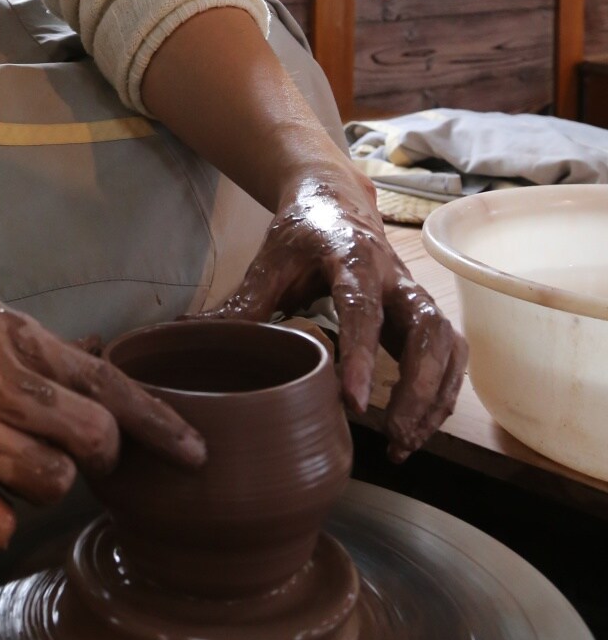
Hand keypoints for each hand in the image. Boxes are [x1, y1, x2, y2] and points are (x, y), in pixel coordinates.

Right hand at [0, 294, 205, 551]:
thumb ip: (36, 349)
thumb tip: (103, 357)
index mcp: (10, 334)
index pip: (106, 380)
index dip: (159, 423)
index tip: (196, 454)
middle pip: (93, 436)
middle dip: (95, 458)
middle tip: (62, 457)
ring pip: (51, 482)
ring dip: (40, 488)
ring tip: (2, 472)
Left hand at [205, 171, 467, 461]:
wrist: (334, 198)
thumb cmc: (301, 232)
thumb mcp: (269, 261)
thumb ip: (242, 304)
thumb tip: (190, 339)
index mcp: (353, 257)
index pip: (363, 311)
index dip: (362, 357)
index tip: (356, 404)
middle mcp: (394, 276)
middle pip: (428, 331)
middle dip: (419, 388)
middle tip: (397, 436)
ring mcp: (414, 294)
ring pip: (447, 345)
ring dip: (435, 396)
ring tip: (407, 442)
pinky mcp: (422, 312)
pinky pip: (449, 354)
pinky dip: (441, 393)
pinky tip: (416, 427)